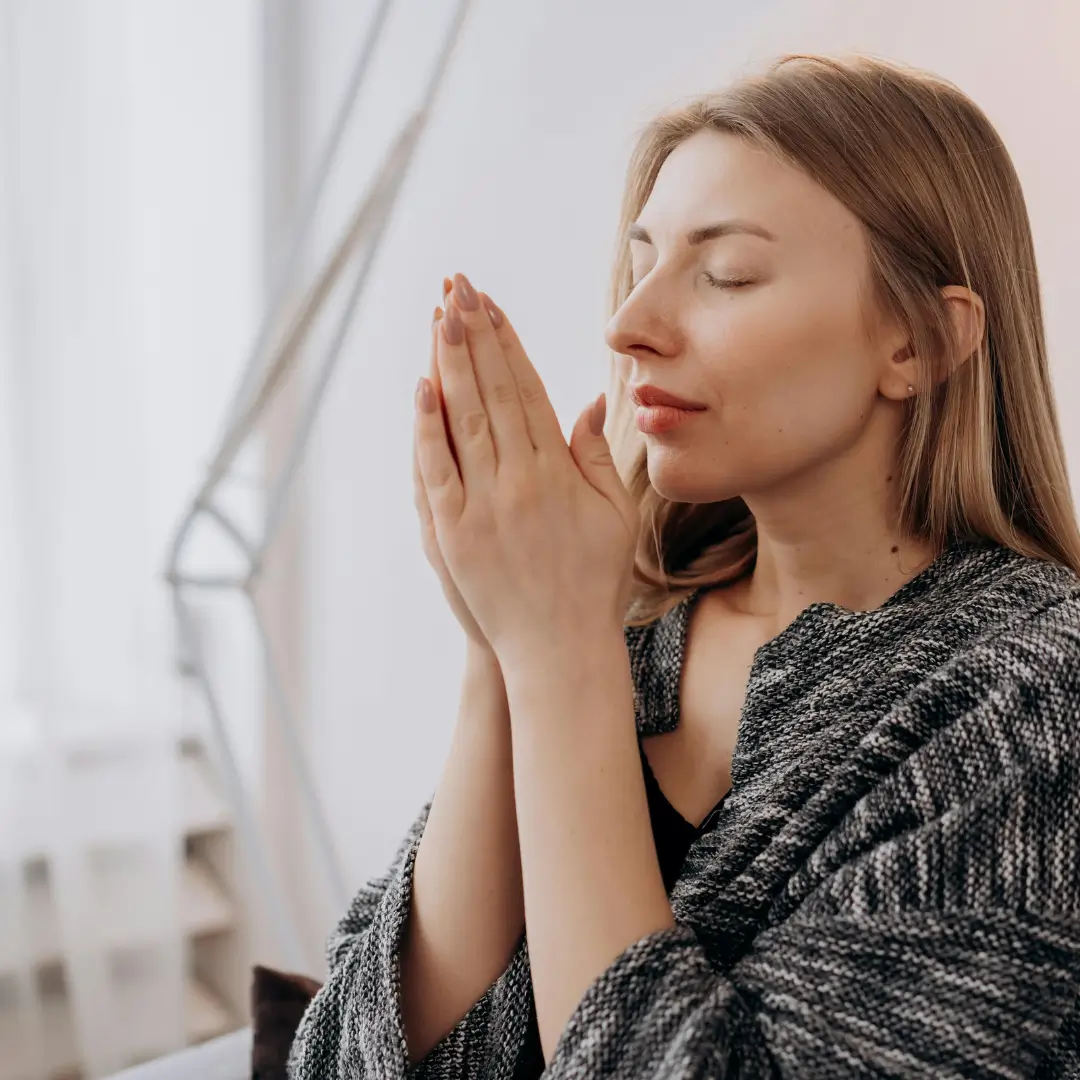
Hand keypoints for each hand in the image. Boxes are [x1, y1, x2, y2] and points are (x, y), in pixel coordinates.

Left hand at [413, 273, 638, 668]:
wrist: (560, 650)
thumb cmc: (595, 582)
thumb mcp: (615, 516)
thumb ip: (598, 456)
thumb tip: (590, 401)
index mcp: (560, 472)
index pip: (527, 390)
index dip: (508, 344)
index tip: (493, 305)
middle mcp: (520, 480)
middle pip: (492, 392)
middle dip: (475, 334)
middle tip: (459, 286)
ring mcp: (482, 506)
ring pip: (463, 419)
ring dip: (450, 363)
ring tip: (440, 315)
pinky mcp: (452, 534)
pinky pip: (436, 470)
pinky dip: (427, 427)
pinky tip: (422, 386)